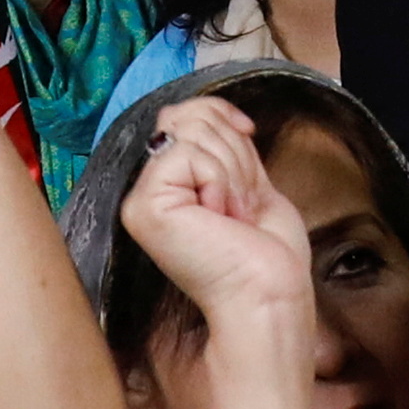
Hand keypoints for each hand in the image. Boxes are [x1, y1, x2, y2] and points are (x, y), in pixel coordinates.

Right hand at [113, 96, 317, 343]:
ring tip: (232, 215)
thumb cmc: (267, 256)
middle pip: (188, 115)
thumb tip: (211, 113)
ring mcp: (140, 199)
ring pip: (191, 131)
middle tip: (240, 203)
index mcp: (170, 187)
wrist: (268, 296)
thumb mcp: (247, 183)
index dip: (221, 113)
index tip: (249, 133)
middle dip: (233, 150)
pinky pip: (189, 155)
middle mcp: (147, 191)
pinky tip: (221, 217)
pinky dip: (220, 180)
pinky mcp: (143, 205)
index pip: (181, 115)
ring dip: (232, 170)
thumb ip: (222, 149)